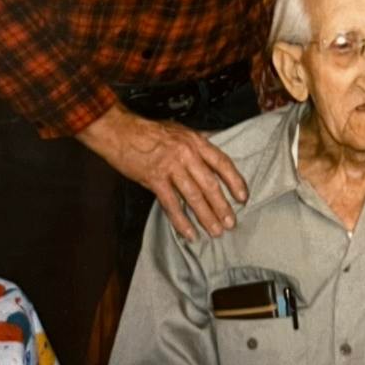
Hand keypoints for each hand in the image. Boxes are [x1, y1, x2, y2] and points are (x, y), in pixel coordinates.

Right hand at [78, 104, 247, 240]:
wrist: (121, 132)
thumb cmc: (150, 131)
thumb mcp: (180, 130)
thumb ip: (198, 140)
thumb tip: (216, 141)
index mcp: (196, 141)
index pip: (222, 162)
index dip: (235, 181)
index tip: (243, 197)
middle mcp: (187, 154)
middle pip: (210, 184)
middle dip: (223, 206)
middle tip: (231, 223)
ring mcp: (171, 167)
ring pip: (194, 196)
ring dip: (206, 216)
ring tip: (216, 231)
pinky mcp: (154, 179)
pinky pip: (172, 204)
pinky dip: (182, 221)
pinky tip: (190, 233)